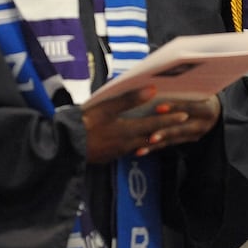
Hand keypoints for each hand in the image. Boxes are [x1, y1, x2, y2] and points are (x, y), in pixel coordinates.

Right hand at [82, 88, 217, 164]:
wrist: (63, 147)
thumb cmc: (83, 124)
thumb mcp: (105, 108)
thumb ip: (129, 99)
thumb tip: (152, 90)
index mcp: (127, 131)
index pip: (154, 125)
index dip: (170, 120)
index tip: (185, 115)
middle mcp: (126, 144)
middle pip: (151, 137)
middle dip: (166, 131)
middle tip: (180, 124)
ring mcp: (117, 152)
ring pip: (141, 145)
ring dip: (153, 139)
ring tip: (163, 132)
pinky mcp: (108, 156)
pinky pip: (130, 150)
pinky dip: (139, 144)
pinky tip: (139, 142)